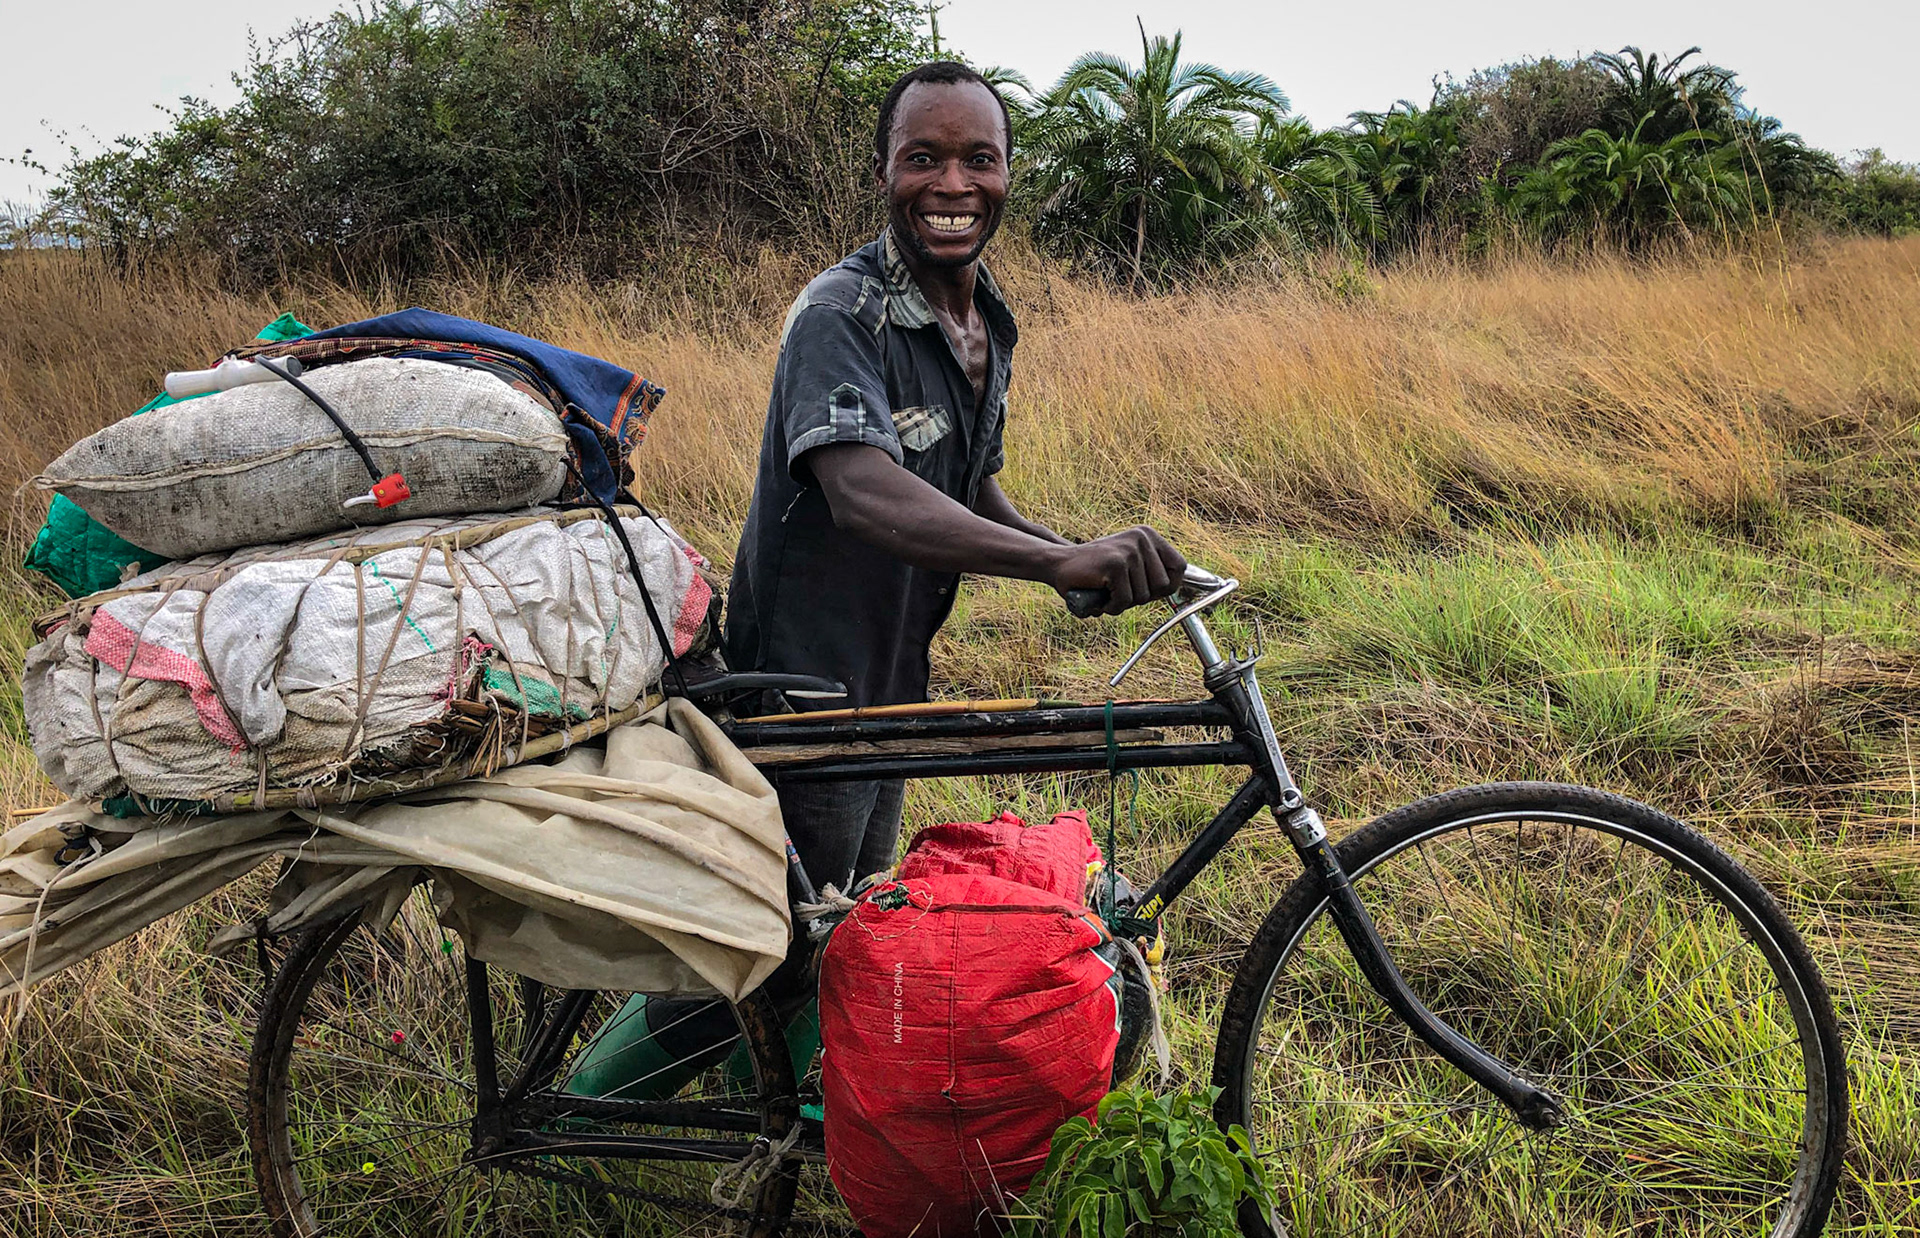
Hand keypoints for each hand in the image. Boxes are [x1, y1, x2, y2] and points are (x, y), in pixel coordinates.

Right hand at [1048, 526, 1187, 615]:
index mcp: (1148, 536)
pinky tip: (1100, 598)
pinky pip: (1124, 601)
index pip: (1180, 567)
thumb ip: (1154, 572)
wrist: (1059, 565)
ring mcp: (1129, 550)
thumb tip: (1193, 587)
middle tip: (1119, 592)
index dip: (1166, 587)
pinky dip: (1111, 607)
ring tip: (1106, 592)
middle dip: (1142, 598)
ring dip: (1123, 603)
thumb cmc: (1096, 573)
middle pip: (1163, 586)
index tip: (1148, 592)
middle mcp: (1142, 538)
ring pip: (1143, 597)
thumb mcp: (1131, 566)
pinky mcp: (1115, 564)